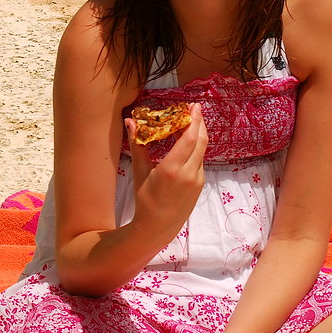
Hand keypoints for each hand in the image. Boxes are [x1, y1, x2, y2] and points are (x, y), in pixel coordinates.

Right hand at [127, 103, 207, 234]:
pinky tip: (186, 144)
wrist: (158, 226)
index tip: (193, 106)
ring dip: (198, 135)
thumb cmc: (145, 200)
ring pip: (202, 150)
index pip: (190, 138)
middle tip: (194, 109)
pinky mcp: (200, 184)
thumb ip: (137, 144)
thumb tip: (130, 122)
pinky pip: (200, 160)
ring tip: (188, 123)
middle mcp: (189, 173)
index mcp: (172, 169)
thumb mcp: (139, 171)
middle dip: (199, 123)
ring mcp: (197, 179)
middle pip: (201, 141)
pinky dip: (195, 148)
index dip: (194, 120)